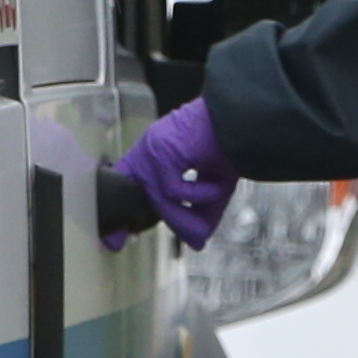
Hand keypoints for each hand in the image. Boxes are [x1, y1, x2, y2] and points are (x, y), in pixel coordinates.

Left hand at [125, 95, 238, 248]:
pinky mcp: (161, 152)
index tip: (116, 240)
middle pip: (144, 196)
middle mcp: (150, 150)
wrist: (242, 117)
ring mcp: (152, 150)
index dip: (125, 210)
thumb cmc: (229, 142)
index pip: (130, 181)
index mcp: (158, 153)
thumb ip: (202, 211)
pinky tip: (215, 190)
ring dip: (184, 219)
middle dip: (160, 221)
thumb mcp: (215, 185)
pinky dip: (196, 195)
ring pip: (159, 199)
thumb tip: (197, 240)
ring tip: (202, 230)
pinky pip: (172, 189)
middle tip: (191, 240)